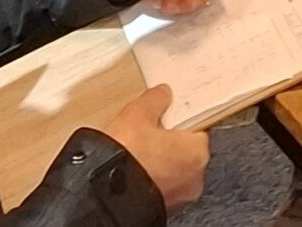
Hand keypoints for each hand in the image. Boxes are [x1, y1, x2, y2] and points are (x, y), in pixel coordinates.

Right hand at [97, 85, 208, 212]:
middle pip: (186, 150)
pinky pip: (160, 185)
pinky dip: (150, 177)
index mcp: (197, 152)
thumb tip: (161, 95)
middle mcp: (194, 178)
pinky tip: (133, 168)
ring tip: (137, 150)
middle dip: (169, 142)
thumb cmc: (126, 158)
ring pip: (173, 170)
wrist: (104, 193)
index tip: (169, 117)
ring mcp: (178, 196)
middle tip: (148, 132)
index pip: (198, 129)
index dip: (180, 121)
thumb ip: (155, 100)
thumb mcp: (138, 114)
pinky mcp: (162, 207)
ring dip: (159, 161)